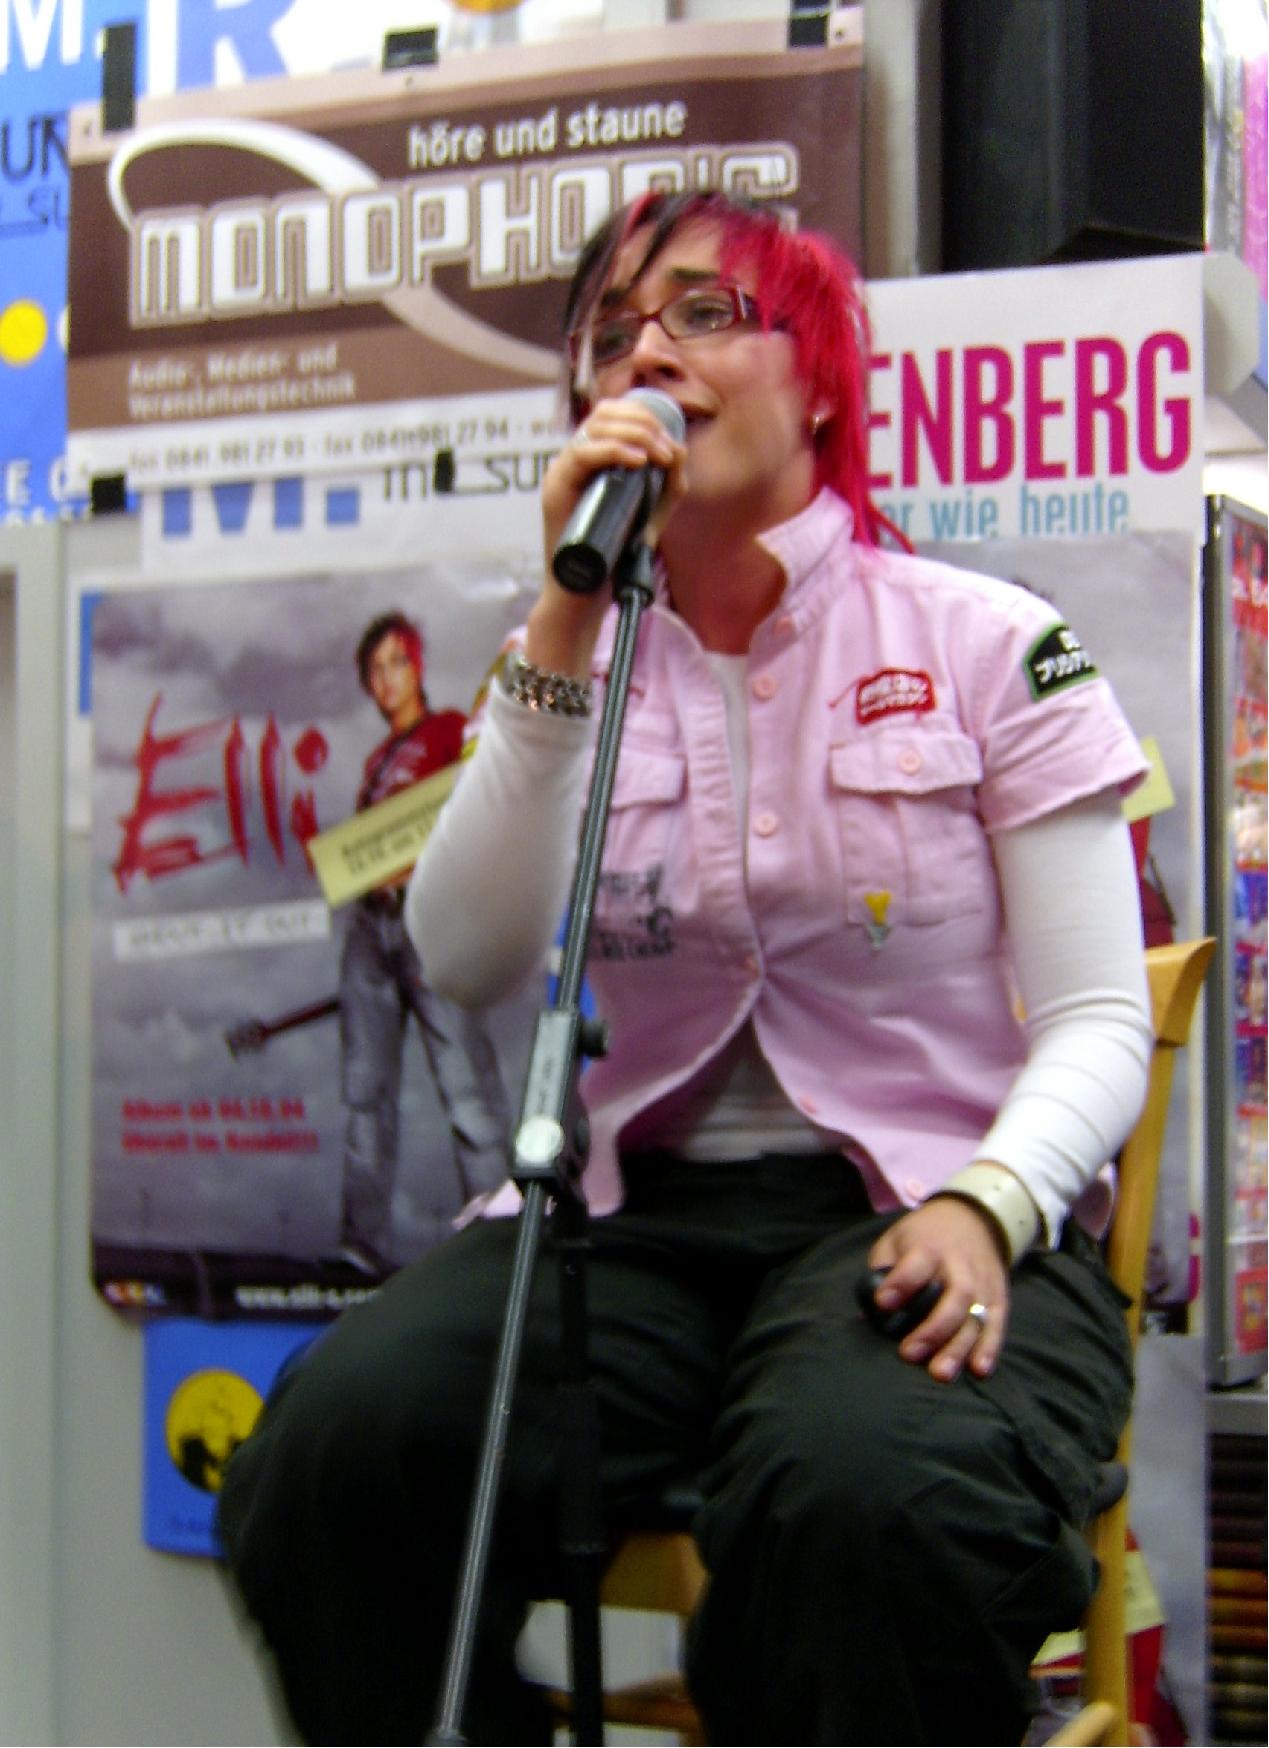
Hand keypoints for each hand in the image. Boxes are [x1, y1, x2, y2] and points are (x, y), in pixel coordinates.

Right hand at [528, 399, 687, 676]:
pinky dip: (613, 451)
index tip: (669, 442)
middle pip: (604, 413)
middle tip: (666, 451)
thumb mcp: (652, 514)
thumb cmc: (614, 557)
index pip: (612, 414)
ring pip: (594, 428)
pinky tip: (637, 461)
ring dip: (634, 434)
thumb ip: (668, 484)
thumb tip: (679, 448)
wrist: (586, 595)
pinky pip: (581, 455)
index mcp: (593, 459)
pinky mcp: (555, 490)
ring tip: (658, 456)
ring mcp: (562, 473)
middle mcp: (574, 461)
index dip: (643, 416)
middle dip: (642, 423)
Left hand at [866, 1198, 1009, 1382]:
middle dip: (933, 1329)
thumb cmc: (924, 1236)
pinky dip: (989, 1349)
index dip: (901, 1283)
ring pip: (976, 1317)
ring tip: (940, 1374)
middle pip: (955, 1297)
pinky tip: (978, 1371)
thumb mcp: (896, 1240)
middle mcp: (960, 1265)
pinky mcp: (998, 1298)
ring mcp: (982, 1283)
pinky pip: (998, 1325)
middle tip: (909, 1354)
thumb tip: (868, 1316)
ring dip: (959, 1347)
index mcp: (929, 1247)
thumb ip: (882, 1272)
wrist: (971, 1219)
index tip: (883, 1303)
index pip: (917, 1264)